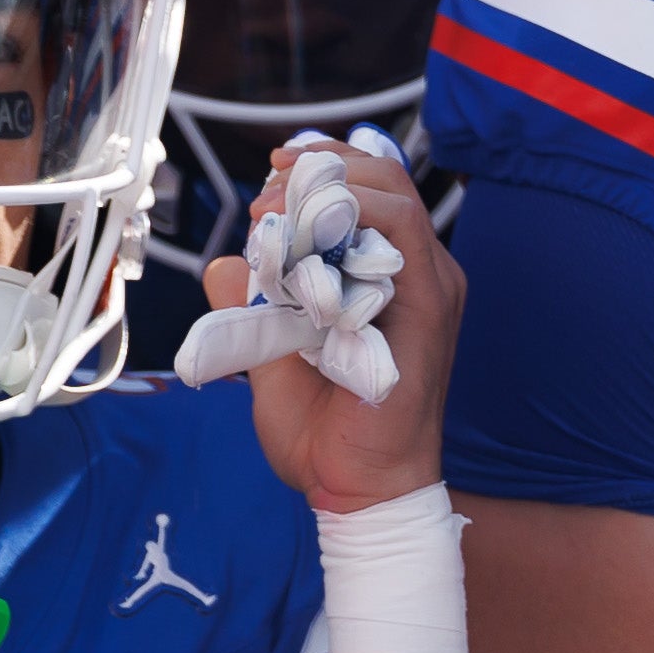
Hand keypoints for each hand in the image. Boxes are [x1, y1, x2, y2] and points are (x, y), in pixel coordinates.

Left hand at [194, 130, 454, 514]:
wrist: (356, 486)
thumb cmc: (321, 428)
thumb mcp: (267, 352)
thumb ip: (249, 305)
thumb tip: (224, 265)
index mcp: (390, 275)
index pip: (371, 189)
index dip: (321, 167)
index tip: (270, 173)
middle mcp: (419, 274)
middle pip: (386, 178)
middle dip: (320, 168)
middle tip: (267, 190)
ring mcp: (430, 289)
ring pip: (394, 197)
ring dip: (327, 189)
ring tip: (275, 213)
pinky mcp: (429, 310)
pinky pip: (401, 239)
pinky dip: (346, 223)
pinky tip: (297, 242)